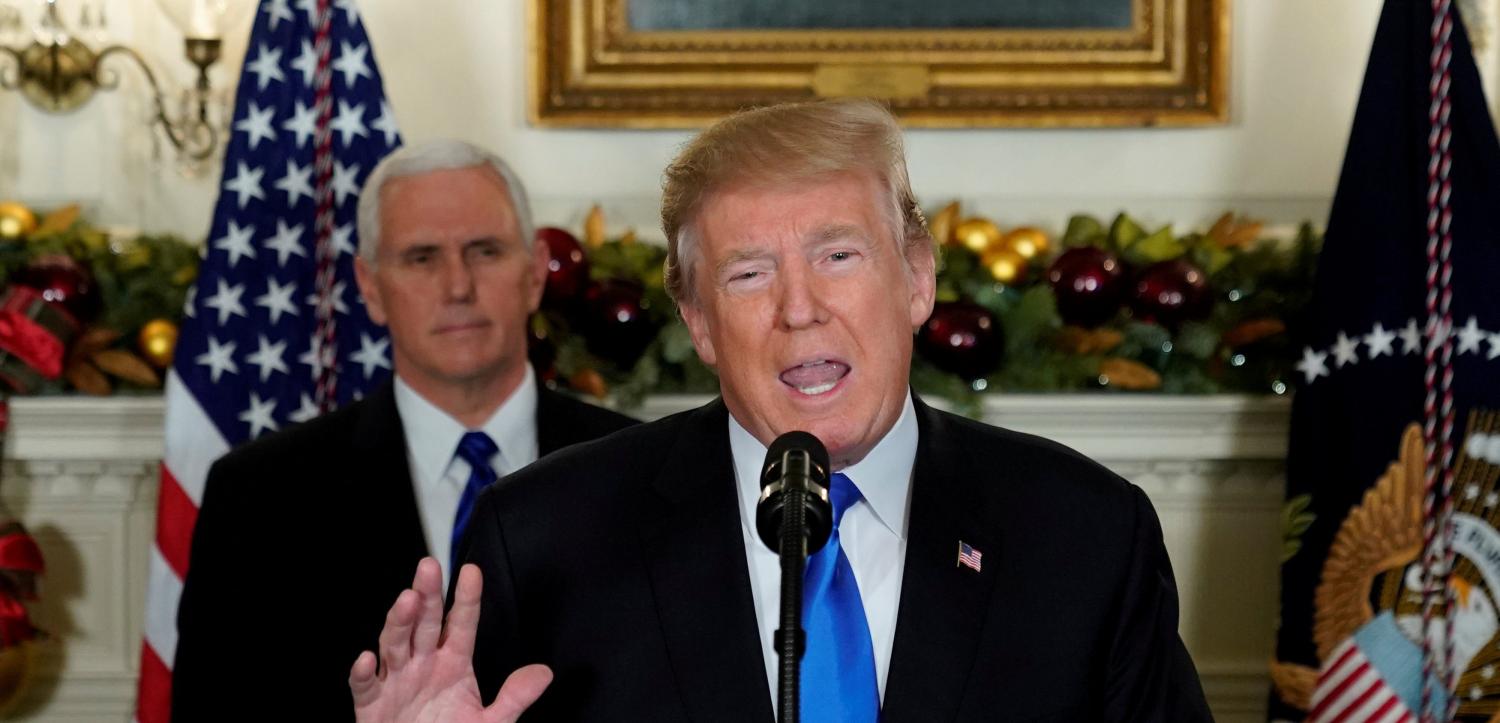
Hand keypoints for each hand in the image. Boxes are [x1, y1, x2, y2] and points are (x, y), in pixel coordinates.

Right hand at [350, 557, 551, 722]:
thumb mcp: (489, 722)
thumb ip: (514, 698)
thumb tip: (544, 674)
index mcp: (452, 662)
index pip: (461, 624)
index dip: (466, 599)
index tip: (472, 572)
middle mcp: (423, 665)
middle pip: (424, 623)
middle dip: (427, 595)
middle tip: (430, 567)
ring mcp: (396, 682)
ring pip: (394, 645)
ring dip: (399, 623)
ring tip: (407, 600)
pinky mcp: (372, 705)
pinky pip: (365, 687)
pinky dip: (362, 674)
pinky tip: (366, 658)